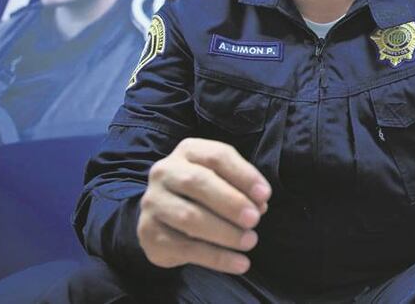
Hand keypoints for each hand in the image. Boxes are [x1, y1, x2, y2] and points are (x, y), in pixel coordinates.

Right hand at [138, 138, 270, 273]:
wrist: (166, 217)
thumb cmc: (205, 192)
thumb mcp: (225, 180)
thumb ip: (242, 187)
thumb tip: (260, 204)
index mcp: (188, 151)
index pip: (217, 156)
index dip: (244, 175)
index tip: (265, 195)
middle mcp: (164, 172)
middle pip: (198, 182)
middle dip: (231, 202)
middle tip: (255, 220)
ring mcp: (153, 203)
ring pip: (189, 217)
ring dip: (224, 232)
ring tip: (250, 241)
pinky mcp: (149, 234)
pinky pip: (185, 248)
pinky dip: (217, 257)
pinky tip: (240, 263)